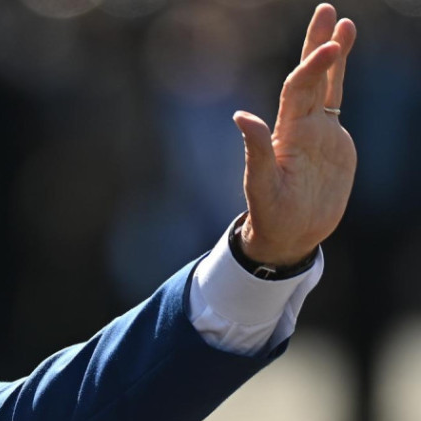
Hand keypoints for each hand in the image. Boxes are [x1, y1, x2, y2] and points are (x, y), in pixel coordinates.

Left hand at [233, 3, 356, 266]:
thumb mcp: (262, 186)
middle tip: (327, 10)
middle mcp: (301, 125)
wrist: (288, 233)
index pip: (298, 90)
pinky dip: (338, 79)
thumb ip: (255, 152)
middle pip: (310, 76)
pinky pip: (335, 102)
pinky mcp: (332, 140)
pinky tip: (340, 59)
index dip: (311, 67)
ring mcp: (317, 130)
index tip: (328, 48)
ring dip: (332, 55)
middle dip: (318, 44)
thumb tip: (239, 116)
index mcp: (287, 133)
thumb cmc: (271, 214)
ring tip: (344, 24)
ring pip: (326, 84)